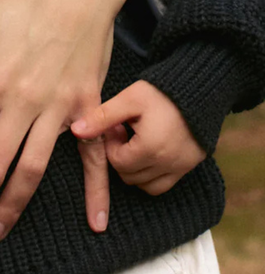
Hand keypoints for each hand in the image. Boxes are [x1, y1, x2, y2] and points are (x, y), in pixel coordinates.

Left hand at [72, 80, 205, 194]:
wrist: (199, 88)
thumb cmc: (160, 93)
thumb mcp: (128, 100)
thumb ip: (101, 117)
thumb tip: (75, 131)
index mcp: (150, 148)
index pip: (117, 162)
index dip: (111, 145)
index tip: (115, 127)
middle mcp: (167, 163)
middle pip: (130, 177)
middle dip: (121, 158)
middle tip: (124, 133)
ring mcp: (181, 168)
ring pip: (146, 185)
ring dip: (135, 169)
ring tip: (137, 140)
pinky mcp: (190, 166)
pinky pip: (164, 184)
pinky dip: (152, 175)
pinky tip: (149, 150)